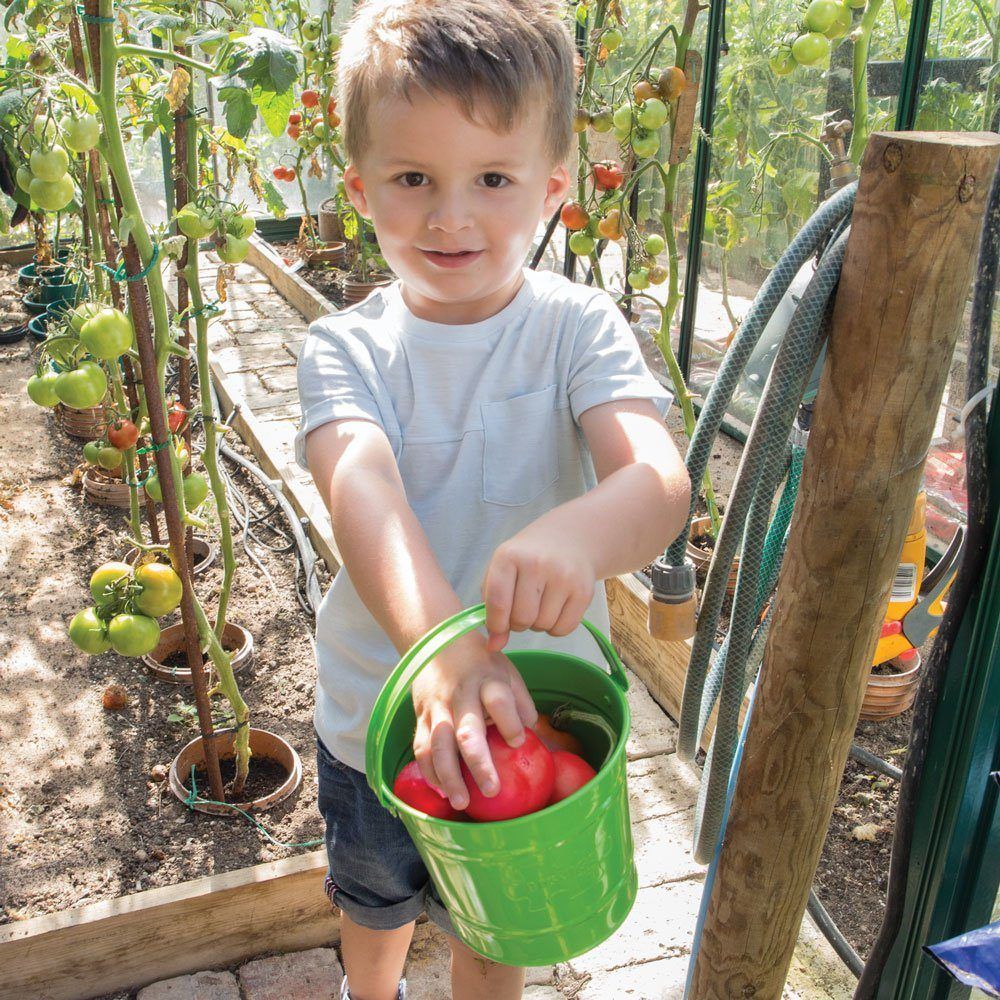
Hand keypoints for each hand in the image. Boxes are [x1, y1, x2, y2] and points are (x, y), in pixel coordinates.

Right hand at [411, 631, 537, 809]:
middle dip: (478, 764)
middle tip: (492, 791)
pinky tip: (441, 790)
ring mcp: (437, 707)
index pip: (500, 702)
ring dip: (448, 776)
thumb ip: (520, 701)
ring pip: (438, 745)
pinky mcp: (420, 716)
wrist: (440, 643)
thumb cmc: (482, 664)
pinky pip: (421, 748)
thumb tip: (531, 734)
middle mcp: (461, 696)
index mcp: (488, 681)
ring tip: (461, 803)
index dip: (510, 723)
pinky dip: (429, 771)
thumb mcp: (507, 672)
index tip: (518, 743)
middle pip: (467, 733)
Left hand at [481, 520, 596, 652]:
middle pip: (522, 618)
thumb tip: (495, 646)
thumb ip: (492, 608)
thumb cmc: (526, 560)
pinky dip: (556, 627)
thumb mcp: (502, 572)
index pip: (497, 602)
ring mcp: (563, 576)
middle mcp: (537, 564)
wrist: (567, 540)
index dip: (496, 623)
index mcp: (509, 556)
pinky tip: (555, 609)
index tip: (497, 627)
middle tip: (522, 610)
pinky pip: (564, 629)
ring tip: (539, 605)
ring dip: (537, 624)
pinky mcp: (583, 591)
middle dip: (518, 623)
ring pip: (543, 625)